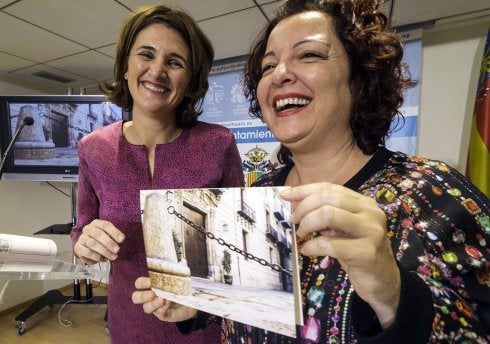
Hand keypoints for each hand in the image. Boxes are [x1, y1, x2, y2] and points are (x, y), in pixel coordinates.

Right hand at [74, 219, 124, 264]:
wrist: (86, 246)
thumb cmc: (101, 239)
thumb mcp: (108, 235)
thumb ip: (114, 236)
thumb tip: (121, 239)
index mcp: (96, 223)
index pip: (105, 225)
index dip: (114, 232)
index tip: (122, 240)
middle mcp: (88, 229)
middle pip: (98, 234)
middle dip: (109, 243)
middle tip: (117, 250)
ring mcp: (82, 238)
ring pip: (93, 244)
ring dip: (104, 251)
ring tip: (113, 257)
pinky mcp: (78, 248)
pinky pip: (87, 252)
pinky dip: (96, 257)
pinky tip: (103, 259)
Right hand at [132, 277, 197, 321]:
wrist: (194, 299)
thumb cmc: (183, 285)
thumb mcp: (177, 276)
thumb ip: (171, 272)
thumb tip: (169, 265)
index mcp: (151, 285)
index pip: (139, 284)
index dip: (141, 283)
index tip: (150, 281)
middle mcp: (150, 297)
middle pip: (136, 297)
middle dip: (142, 296)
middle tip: (152, 293)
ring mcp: (156, 307)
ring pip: (146, 308)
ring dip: (153, 303)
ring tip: (162, 299)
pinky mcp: (164, 315)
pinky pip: (159, 313)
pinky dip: (162, 308)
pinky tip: (168, 302)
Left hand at [280, 182, 400, 328]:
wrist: (383, 282)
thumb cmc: (359, 252)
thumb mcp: (343, 229)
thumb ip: (327, 214)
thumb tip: (295, 203)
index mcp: (364, 202)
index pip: (329, 188)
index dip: (304, 190)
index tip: (284, 195)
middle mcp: (370, 212)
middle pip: (327, 198)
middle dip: (304, 208)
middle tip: (294, 221)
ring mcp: (371, 231)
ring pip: (328, 214)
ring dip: (307, 224)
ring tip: (302, 235)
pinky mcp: (366, 252)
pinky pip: (329, 244)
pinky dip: (312, 246)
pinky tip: (307, 251)